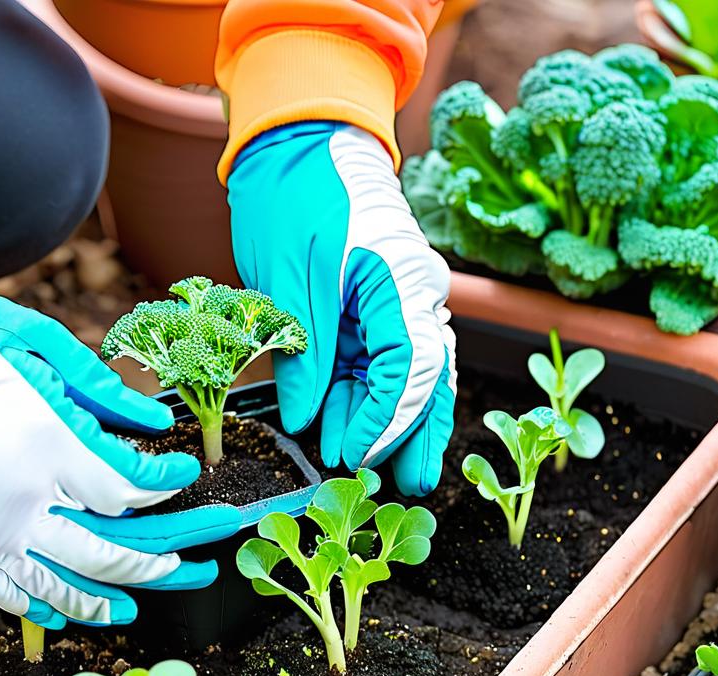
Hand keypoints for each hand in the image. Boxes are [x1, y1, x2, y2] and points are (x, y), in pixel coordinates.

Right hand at [0, 273, 240, 628]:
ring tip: (144, 602)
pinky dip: (39, 608)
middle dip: (162, 560)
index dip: (165, 485)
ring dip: (108, 597)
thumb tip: (154, 422)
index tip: (186, 473)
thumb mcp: (42, 347)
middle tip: (199, 557)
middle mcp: (23, 501)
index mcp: (47, 447)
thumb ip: (102, 392)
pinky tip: (65, 616)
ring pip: (62, 585)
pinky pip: (5, 592)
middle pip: (109, 552)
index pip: (128, 489)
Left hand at [227, 121, 456, 495]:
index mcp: (402, 281)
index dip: (387, 417)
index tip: (356, 454)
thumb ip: (306, 349)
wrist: (295, 147)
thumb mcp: (292, 275)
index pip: (411, 366)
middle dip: (414, 433)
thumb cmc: (296, 197)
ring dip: (393, 423)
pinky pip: (375, 361)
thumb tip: (309, 416)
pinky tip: (355, 429)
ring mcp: (392, 301)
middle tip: (405, 486)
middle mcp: (410, 295)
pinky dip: (366, 397)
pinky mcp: (368, 307)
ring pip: (403, 376)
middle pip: (425, 378)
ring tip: (382, 473)